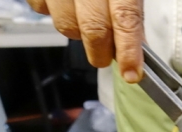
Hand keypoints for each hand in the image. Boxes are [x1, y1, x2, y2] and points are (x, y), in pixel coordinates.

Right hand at [27, 0, 143, 81]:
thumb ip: (131, 13)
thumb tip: (140, 48)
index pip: (125, 19)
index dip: (128, 50)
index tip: (132, 74)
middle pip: (94, 29)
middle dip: (101, 51)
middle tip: (106, 54)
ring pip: (66, 25)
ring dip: (77, 32)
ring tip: (84, 18)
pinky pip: (41, 9)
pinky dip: (53, 12)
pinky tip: (64, 2)